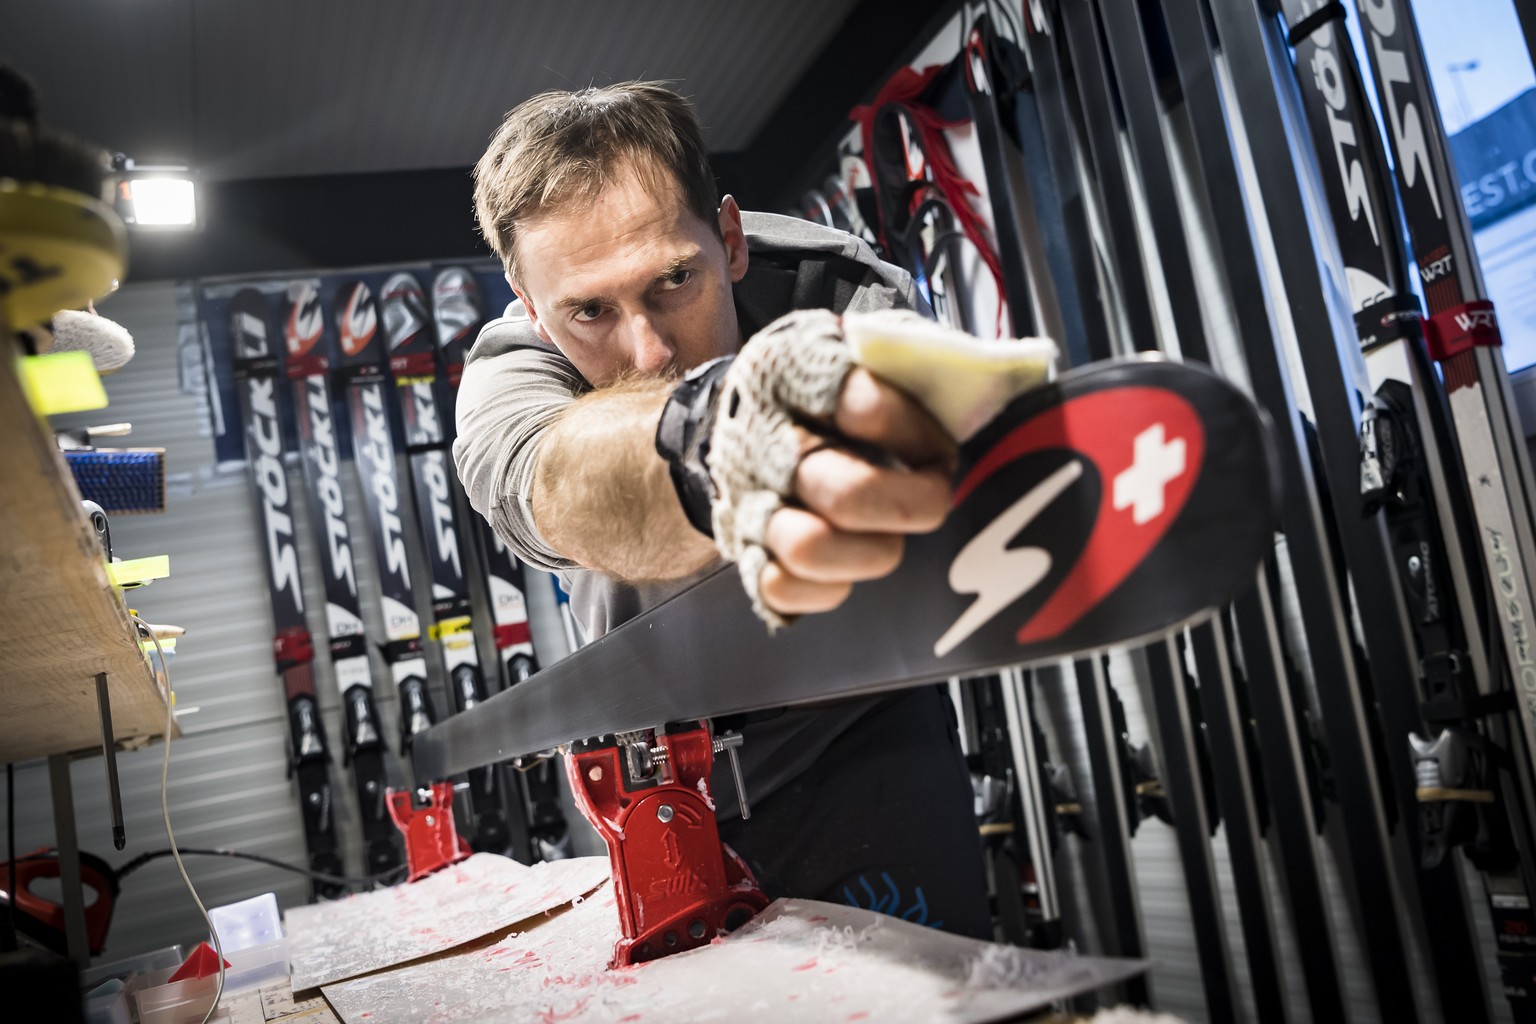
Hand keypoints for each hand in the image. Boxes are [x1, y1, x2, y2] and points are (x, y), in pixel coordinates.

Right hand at [757, 367, 956, 614]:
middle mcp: (764, 439)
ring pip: (810, 547)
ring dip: (869, 553)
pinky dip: (827, 587)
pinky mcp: (745, 549)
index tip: (940, 446)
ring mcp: (750, 498)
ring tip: (887, 536)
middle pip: (847, 493)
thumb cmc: (829, 388)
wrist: (746, 416)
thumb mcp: (869, 348)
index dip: (918, 434)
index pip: (864, 406)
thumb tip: (993, 384)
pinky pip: (783, 588)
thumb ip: (919, 360)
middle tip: (934, 497)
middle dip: (911, 506)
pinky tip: (848, 565)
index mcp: (796, 372)